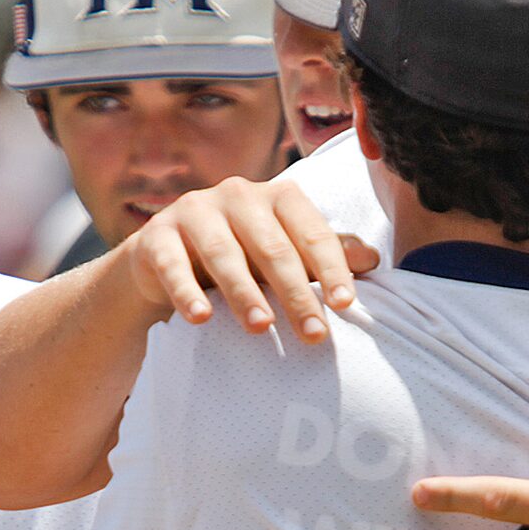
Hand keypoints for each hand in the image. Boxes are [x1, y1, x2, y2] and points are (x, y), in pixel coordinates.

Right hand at [110, 178, 375, 340]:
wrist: (166, 261)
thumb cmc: (242, 257)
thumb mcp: (285, 255)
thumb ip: (324, 256)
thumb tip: (372, 260)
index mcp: (278, 196)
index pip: (311, 231)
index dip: (331, 268)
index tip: (345, 305)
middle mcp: (238, 195)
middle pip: (272, 246)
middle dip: (295, 292)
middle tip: (314, 333)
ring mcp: (194, 211)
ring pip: (224, 253)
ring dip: (244, 293)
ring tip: (262, 328)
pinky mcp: (155, 236)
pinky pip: (171, 265)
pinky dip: (186, 291)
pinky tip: (200, 319)